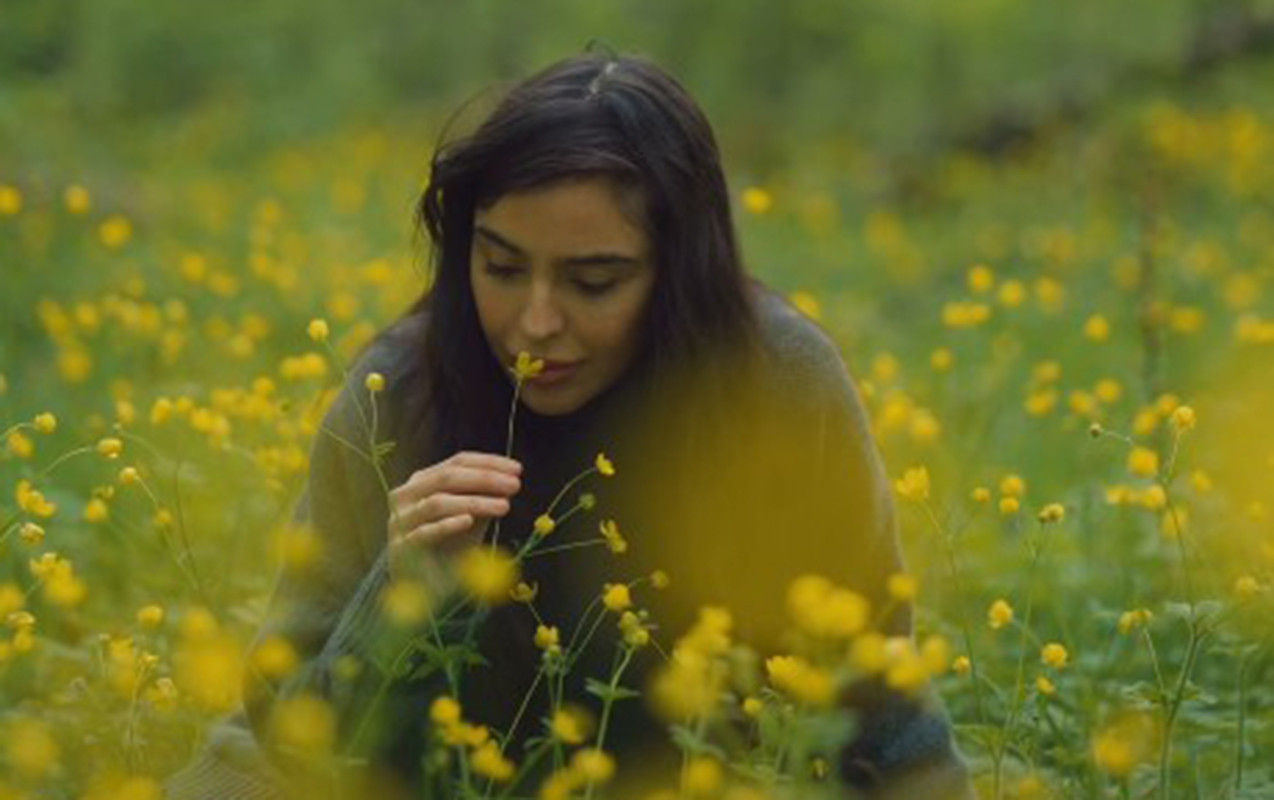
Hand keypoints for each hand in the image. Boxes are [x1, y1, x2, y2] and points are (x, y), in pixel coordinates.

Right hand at [386, 451, 521, 582]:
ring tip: (504, 506)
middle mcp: (407, 495)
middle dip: (485, 479)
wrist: (427, 584)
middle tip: (515, 485)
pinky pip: (424, 532)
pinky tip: (468, 521)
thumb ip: (486, 495)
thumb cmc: (452, 545)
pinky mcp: (400, 547)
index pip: (458, 462)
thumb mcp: (473, 515)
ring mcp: (400, 520)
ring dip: (475, 502)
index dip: (488, 463)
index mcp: (424, 480)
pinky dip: (447, 525)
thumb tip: (511, 477)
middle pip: (447, 477)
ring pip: (437, 502)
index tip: (517, 470)